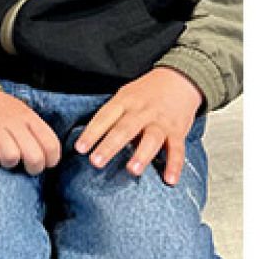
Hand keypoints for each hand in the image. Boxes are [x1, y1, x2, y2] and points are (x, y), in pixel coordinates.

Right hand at [0, 89, 61, 174]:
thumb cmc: (3, 111)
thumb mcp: (25, 114)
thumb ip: (37, 133)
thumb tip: (48, 159)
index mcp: (30, 118)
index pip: (51, 145)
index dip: (50, 161)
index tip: (43, 163)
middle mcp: (15, 122)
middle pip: (34, 157)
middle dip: (32, 168)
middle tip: (24, 165)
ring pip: (10, 158)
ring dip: (7, 163)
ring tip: (3, 156)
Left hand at [74, 68, 201, 183]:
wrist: (179, 78)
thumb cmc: (147, 92)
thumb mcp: (126, 96)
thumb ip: (112, 116)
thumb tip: (91, 140)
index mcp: (125, 101)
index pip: (105, 117)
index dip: (91, 132)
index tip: (80, 148)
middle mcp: (142, 111)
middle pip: (124, 129)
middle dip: (110, 146)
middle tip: (96, 161)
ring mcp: (160, 122)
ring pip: (151, 138)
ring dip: (142, 154)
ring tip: (132, 170)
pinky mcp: (177, 131)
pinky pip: (177, 149)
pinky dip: (174, 165)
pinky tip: (170, 180)